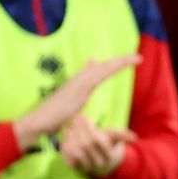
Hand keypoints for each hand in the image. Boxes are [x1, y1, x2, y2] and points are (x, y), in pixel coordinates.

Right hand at [15, 54, 140, 147]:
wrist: (39, 120)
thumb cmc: (53, 116)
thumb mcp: (70, 106)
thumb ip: (77, 98)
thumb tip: (81, 99)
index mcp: (79, 83)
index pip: (99, 70)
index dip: (114, 65)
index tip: (127, 61)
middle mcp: (79, 79)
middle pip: (103, 66)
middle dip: (121, 61)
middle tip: (138, 58)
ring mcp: (78, 83)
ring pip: (102, 69)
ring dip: (119, 63)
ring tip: (134, 59)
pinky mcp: (77, 90)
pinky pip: (96, 77)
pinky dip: (107, 70)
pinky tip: (117, 66)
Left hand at [61, 114, 129, 175]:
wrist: (102, 165)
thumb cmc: (108, 146)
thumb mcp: (114, 139)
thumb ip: (122, 135)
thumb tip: (134, 138)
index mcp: (109, 156)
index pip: (97, 140)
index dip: (89, 128)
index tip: (84, 117)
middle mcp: (98, 164)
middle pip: (85, 144)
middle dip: (79, 129)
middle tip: (74, 118)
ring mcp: (86, 168)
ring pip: (76, 151)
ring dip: (71, 138)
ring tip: (69, 128)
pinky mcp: (76, 169)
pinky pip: (68, 157)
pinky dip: (65, 147)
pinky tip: (66, 138)